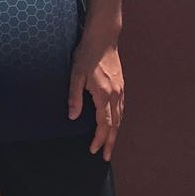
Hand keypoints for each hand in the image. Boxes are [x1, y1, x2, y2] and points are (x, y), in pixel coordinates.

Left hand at [68, 35, 123, 159]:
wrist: (103, 38)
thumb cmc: (87, 55)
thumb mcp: (75, 75)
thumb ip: (74, 97)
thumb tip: (72, 117)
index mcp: (103, 94)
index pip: (104, 124)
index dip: (99, 139)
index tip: (93, 150)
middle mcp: (115, 95)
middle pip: (115, 125)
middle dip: (110, 142)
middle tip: (106, 157)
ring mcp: (120, 90)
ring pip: (120, 117)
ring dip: (115, 133)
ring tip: (110, 145)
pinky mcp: (121, 86)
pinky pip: (121, 108)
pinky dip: (118, 121)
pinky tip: (114, 124)